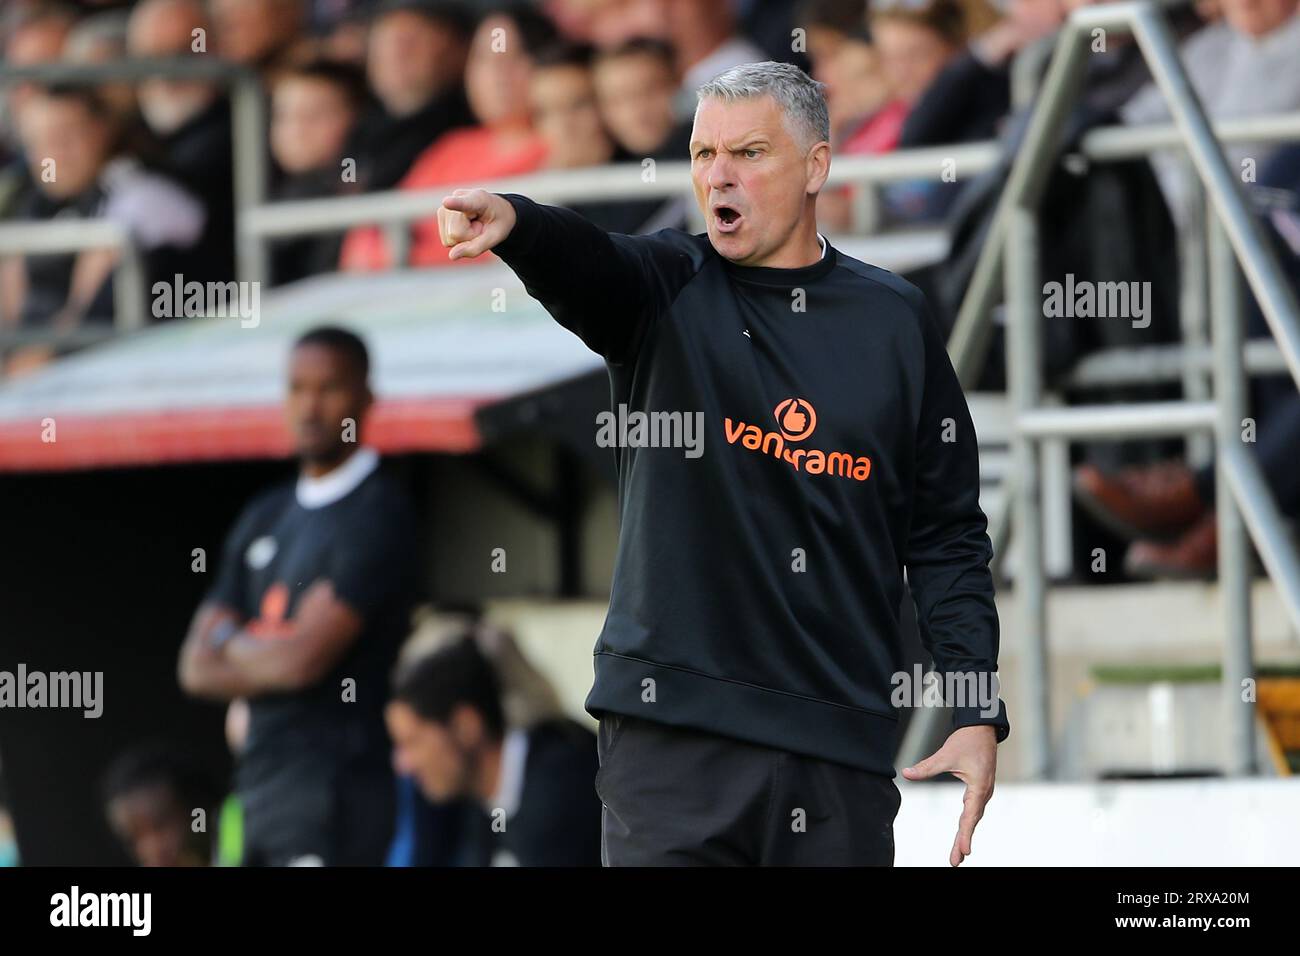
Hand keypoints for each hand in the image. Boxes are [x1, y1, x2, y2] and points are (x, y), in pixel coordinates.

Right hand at [437, 189, 517, 260]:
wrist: (496, 210)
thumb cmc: (498, 222)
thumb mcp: (495, 237)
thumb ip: (476, 248)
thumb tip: (451, 256)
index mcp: (478, 199)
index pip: (464, 203)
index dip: (455, 204)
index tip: (446, 202)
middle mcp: (457, 198)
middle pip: (456, 234)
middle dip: (469, 238)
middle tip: (480, 227)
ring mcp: (446, 206)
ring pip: (449, 238)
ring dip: (463, 238)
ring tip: (473, 225)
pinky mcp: (441, 214)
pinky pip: (446, 240)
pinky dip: (457, 238)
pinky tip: (465, 226)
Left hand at [901, 724, 996, 865]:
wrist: (982, 728)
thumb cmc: (967, 740)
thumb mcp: (945, 754)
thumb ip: (926, 767)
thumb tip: (906, 774)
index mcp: (979, 786)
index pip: (971, 815)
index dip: (966, 834)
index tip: (963, 851)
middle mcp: (984, 792)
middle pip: (972, 821)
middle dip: (963, 841)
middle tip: (955, 860)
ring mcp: (983, 791)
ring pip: (973, 817)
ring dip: (966, 834)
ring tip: (958, 853)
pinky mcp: (979, 788)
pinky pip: (973, 809)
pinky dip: (968, 822)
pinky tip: (962, 832)